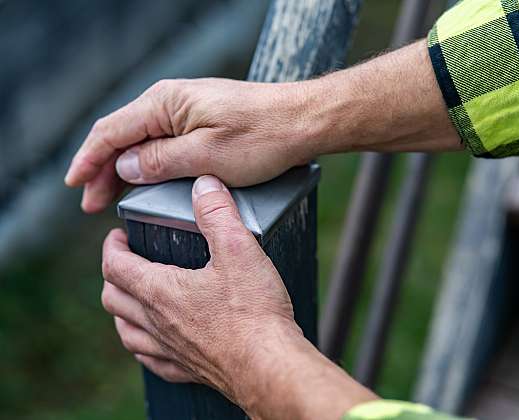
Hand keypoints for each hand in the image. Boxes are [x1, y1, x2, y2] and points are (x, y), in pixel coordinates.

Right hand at [65, 41, 460, 213]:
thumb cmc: (262, 137)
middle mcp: (171, 101)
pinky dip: (149, 162)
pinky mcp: (203, 121)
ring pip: (143, 140)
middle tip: (91, 204)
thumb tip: (124, 167)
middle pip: (123, 136)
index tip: (76, 187)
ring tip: (110, 198)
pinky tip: (145, 180)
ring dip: (124, 168)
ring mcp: (188, 110)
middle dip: (103, 170)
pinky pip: (164, 141)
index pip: (112, 133)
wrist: (303, 122)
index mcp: (166, 103)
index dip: (89, 160)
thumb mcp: (207, 157)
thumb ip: (161, 161)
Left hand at [102, 175, 375, 418]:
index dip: (111, 246)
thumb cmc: (254, 313)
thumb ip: (217, 213)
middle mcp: (158, 322)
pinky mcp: (187, 370)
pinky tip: (157, 341)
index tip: (118, 236)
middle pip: (114, 298)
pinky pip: (150, 359)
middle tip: (126, 260)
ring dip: (123, 310)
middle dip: (114, 275)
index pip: (116, 266)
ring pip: (127, 331)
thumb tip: (203, 185)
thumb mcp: (238, 250)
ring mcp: (169, 349)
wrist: (269, 366)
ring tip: (134, 297)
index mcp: (161, 291)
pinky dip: (144, 344)